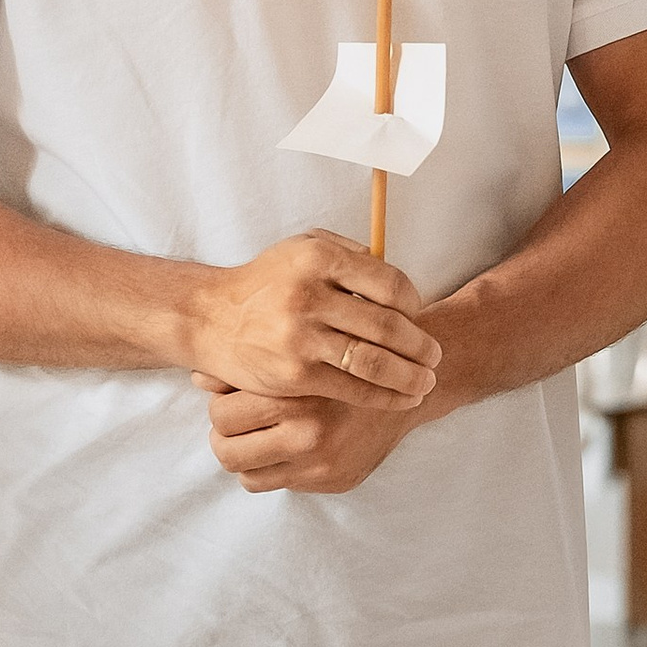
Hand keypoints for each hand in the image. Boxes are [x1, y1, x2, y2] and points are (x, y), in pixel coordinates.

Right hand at [190, 229, 438, 410]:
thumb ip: (349, 254)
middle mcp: (310, 297)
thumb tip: (397, 277)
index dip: (414, 303)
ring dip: (409, 376)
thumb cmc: (266, 283)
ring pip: (373, 361)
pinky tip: (401, 398)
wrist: (210, 319)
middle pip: (387, 325)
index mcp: (319, 259)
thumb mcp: (302, 248)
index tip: (419, 316)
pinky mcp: (295, 375)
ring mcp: (301, 338)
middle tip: (435, 356)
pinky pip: (351, 388)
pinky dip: (384, 396)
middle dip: (420, 346)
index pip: (389, 283)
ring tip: (427, 382)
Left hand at [196, 380, 421, 495]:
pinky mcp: (336, 480)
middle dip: (225, 438)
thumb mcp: (297, 352)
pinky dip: (272, 471)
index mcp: (295, 393)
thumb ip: (249, 364)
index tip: (228, 403)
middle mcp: (309, 432)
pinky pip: (278, 486)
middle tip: (235, 427)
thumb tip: (197, 377)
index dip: (219, 409)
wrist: (410, 382)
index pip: (222, 415)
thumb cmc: (344, 359)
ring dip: (245, 459)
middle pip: (227, 450)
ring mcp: (323, 462)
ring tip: (255, 441)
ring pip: (248, 475)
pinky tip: (281, 452)